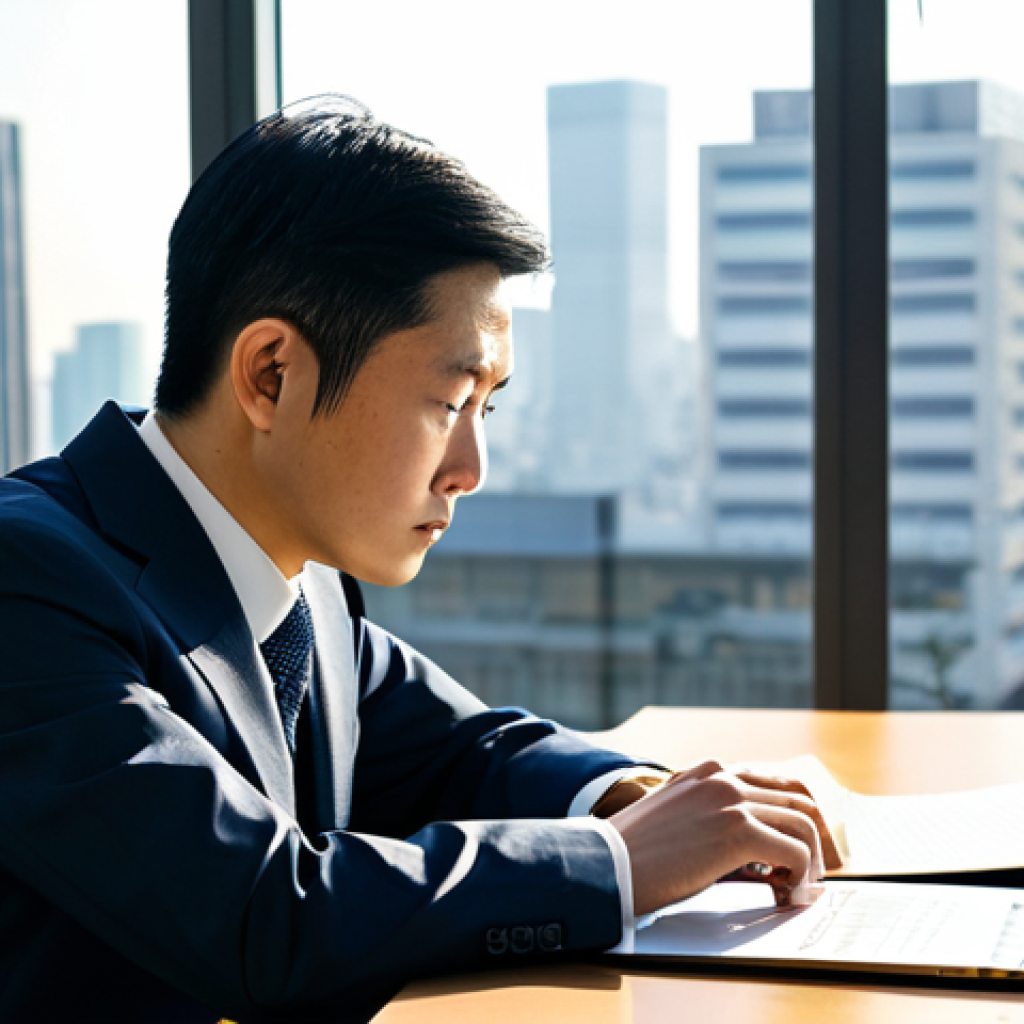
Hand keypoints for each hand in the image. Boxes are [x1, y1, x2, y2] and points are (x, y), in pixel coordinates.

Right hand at [608, 760, 839, 916]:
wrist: (607, 864)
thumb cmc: (636, 854)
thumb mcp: (678, 818)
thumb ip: (714, 817)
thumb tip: (760, 851)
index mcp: (708, 771)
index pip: (777, 782)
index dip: (800, 817)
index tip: (806, 849)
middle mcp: (723, 776)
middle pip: (800, 800)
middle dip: (818, 838)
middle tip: (817, 872)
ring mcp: (731, 800)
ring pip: (804, 825)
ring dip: (811, 863)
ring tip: (799, 889)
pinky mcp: (737, 829)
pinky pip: (795, 853)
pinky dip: (801, 878)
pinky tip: (788, 896)